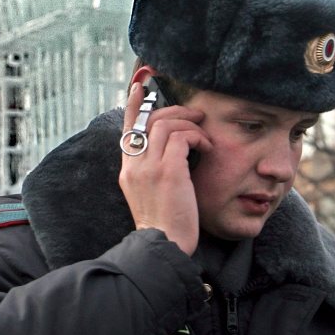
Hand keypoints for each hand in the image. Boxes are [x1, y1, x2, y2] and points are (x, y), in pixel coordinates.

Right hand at [119, 82, 211, 255]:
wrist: (163, 246)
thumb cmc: (164, 225)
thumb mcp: (151, 195)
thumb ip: (152, 172)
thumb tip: (170, 153)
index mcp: (128, 170)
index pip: (128, 129)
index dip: (133, 105)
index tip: (140, 88)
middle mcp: (135, 165)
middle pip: (149, 120)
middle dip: (175, 111)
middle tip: (195, 116)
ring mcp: (149, 167)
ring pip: (166, 124)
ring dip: (189, 124)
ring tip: (204, 136)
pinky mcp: (168, 172)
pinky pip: (182, 138)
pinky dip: (197, 138)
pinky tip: (206, 149)